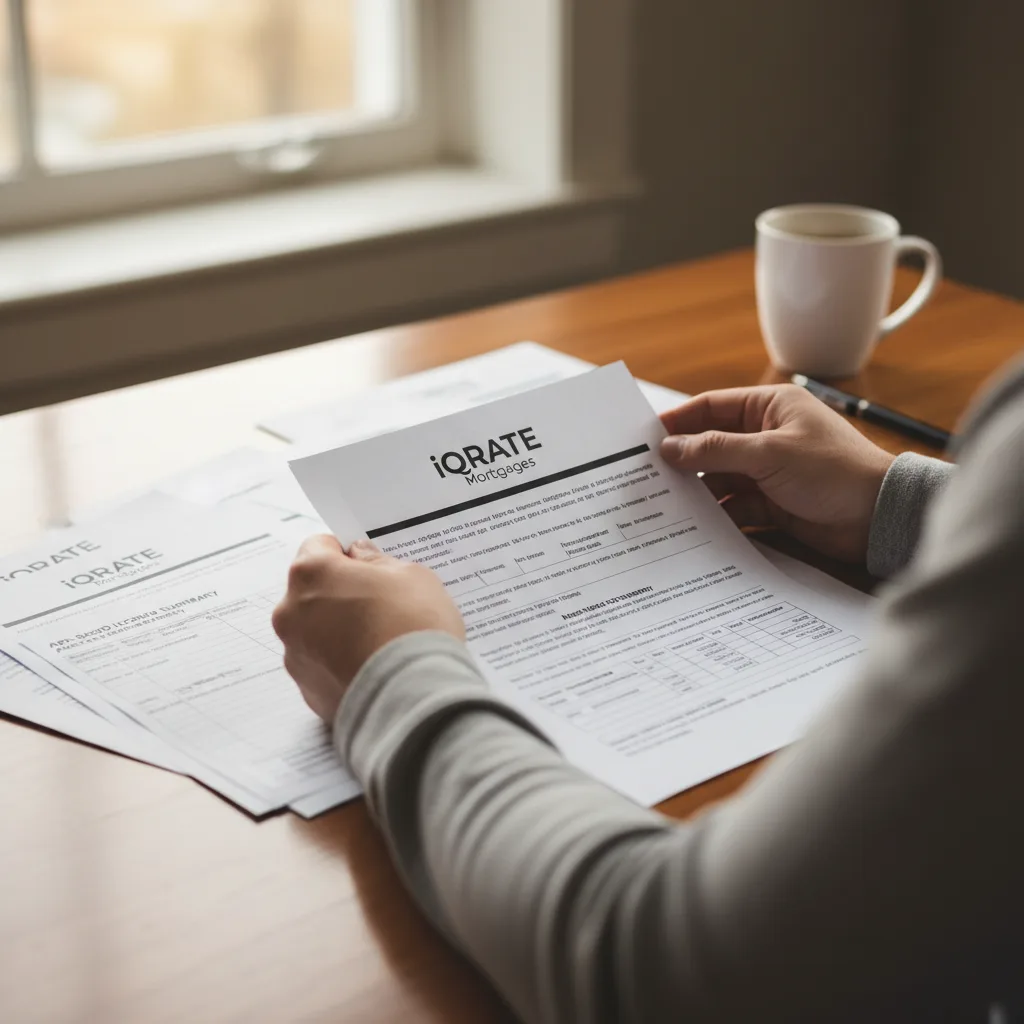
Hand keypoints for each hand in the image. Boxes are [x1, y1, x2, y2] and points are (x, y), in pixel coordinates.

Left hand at [272, 536, 463, 721]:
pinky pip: (323, 667)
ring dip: (339, 631)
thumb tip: (362, 558)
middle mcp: (291, 612)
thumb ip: (378, 561)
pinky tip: (375, 667)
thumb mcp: (410, 575)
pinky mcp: (308, 692)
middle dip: (341, 594)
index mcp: (311, 573)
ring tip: (382, 641)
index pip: (319, 546)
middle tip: (381, 604)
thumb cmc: (413, 627)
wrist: (415, 696)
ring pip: (316, 631)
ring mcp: (296, 655)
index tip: (369, 565)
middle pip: (313, 592)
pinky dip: (342, 664)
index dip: (346, 553)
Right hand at [659, 384, 894, 562]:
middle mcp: (766, 436)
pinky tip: (694, 526)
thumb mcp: (770, 453)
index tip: (644, 437)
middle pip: (711, 445)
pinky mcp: (773, 504)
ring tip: (663, 504)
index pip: (712, 407)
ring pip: (720, 478)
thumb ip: (716, 449)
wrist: (878, 517)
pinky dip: (717, 516)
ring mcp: (768, 472)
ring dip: (697, 491)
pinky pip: (734, 507)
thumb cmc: (834, 470)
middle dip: (682, 461)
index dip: (678, 420)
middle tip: (645, 474)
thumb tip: (670, 448)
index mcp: (770, 407)